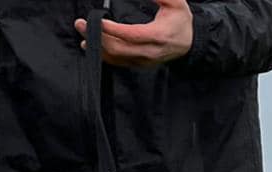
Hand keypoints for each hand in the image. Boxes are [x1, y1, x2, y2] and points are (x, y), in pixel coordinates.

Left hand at [75, 0, 193, 68]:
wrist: (190, 43)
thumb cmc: (181, 21)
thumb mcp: (175, 2)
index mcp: (158, 36)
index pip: (131, 35)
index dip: (112, 29)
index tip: (98, 21)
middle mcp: (149, 52)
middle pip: (119, 48)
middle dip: (98, 37)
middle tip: (81, 25)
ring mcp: (143, 61)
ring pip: (116, 57)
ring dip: (98, 47)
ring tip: (83, 35)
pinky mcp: (139, 65)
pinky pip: (119, 62)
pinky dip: (104, 55)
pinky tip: (94, 47)